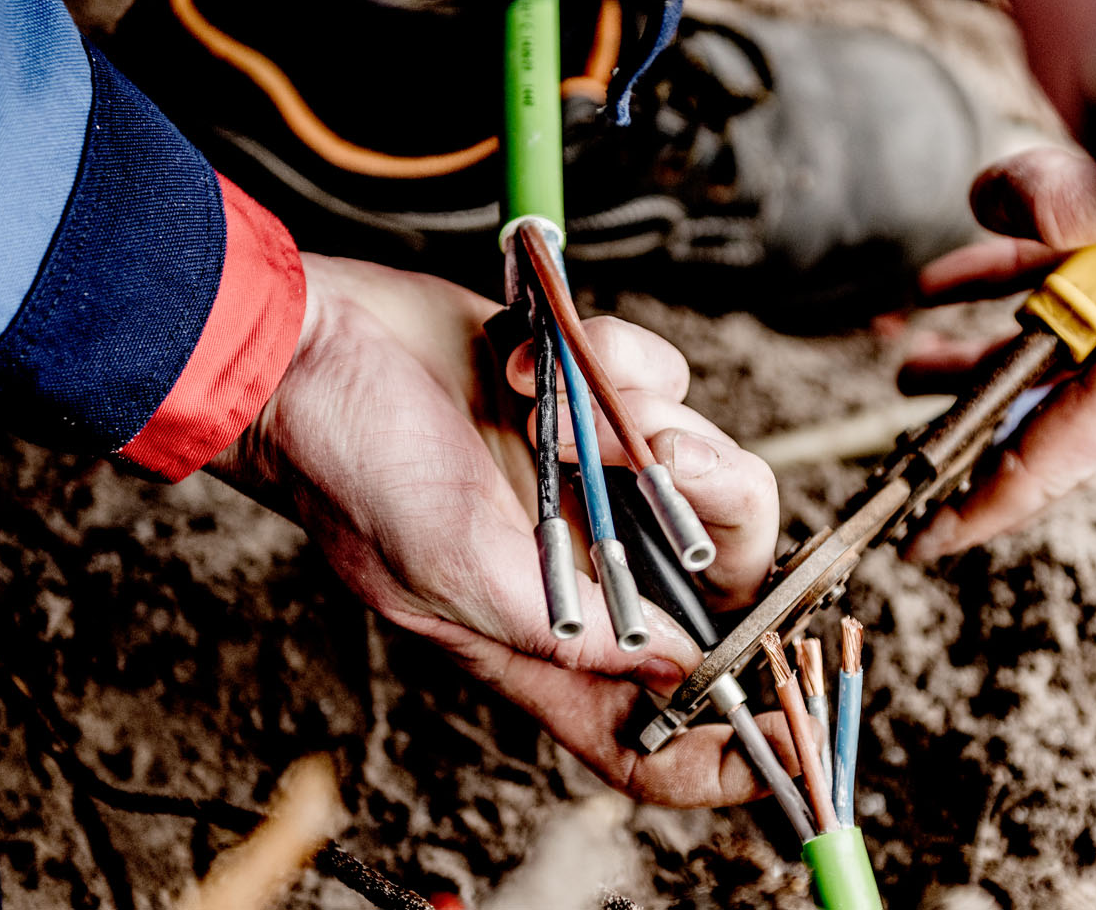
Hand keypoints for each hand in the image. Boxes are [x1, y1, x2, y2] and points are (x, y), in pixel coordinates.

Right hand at [210, 253, 788, 805]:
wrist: (305, 342)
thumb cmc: (350, 465)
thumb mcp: (452, 567)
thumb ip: (572, 629)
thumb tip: (681, 667)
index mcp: (543, 642)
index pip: (647, 736)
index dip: (723, 753)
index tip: (789, 733)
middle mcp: (584, 571)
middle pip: (727, 584)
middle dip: (720, 515)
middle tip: (674, 462)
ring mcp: (594, 483)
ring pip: (704, 467)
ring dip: (652, 419)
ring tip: (571, 396)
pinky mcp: (592, 398)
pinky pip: (663, 384)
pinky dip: (616, 360)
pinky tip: (530, 359)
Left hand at [904, 146, 1095, 557]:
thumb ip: (1055, 201)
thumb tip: (990, 199)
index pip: (1048, 461)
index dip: (979, 508)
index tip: (925, 541)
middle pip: (1041, 411)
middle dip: (967, 426)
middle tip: (905, 451)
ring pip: (1049, 346)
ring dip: (975, 350)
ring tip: (908, 358)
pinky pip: (1069, 283)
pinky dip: (1007, 276)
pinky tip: (950, 270)